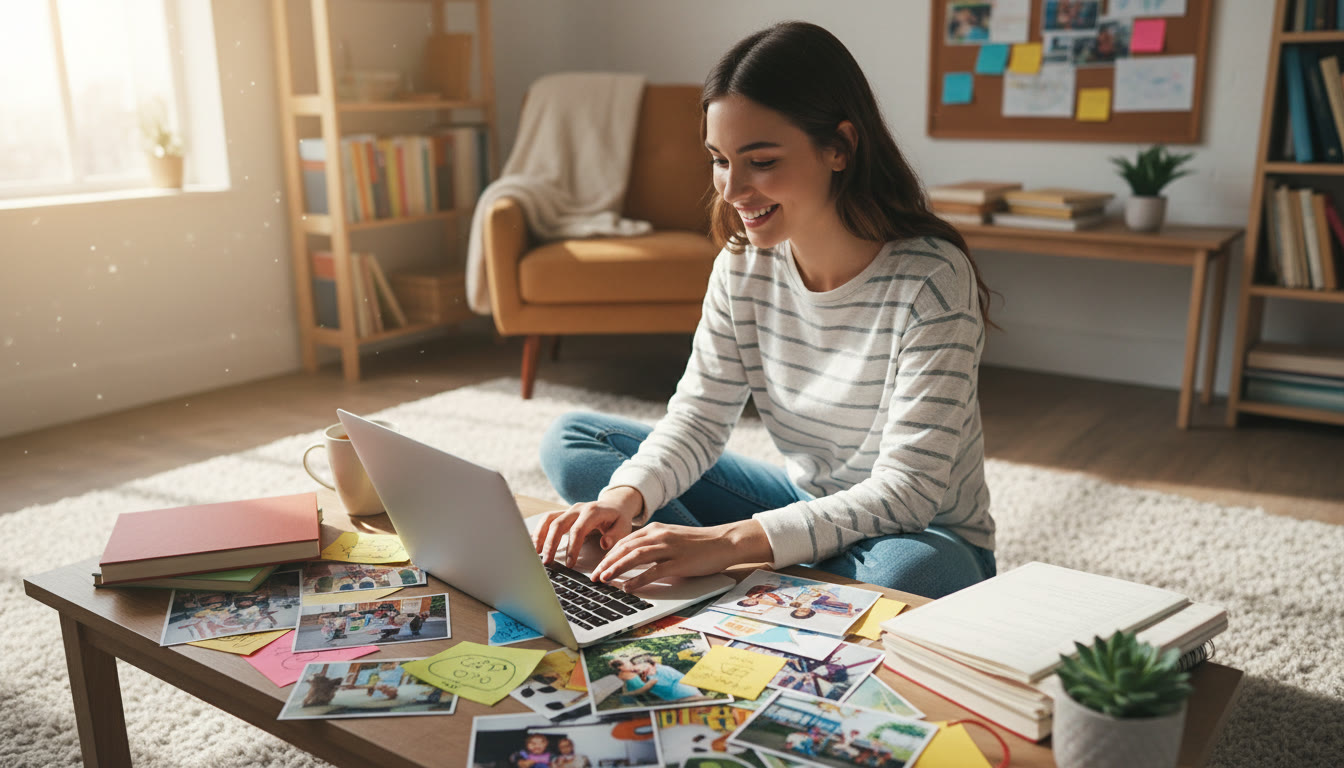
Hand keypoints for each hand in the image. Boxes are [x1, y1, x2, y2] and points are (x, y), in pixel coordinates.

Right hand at [532, 487, 643, 567]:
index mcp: (593, 512)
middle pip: (558, 523)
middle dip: (551, 544)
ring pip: (549, 519)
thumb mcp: (624, 527)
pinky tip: (534, 544)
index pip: (578, 529)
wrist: (614, 504)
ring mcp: (569, 510)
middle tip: (547, 562)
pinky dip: (539, 531)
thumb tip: (604, 544)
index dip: (572, 547)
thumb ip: (615, 536)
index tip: (569, 564)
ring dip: (540, 536)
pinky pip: (547, 519)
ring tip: (535, 553)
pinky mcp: (563, 513)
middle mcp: (578, 508)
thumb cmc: (618, 519)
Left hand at [593, 519, 773, 591]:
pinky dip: (638, 579)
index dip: (608, 554)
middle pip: (625, 548)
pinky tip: (628, 587)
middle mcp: (660, 536)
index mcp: (656, 529)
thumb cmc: (699, 544)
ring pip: (635, 557)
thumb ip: (653, 545)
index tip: (598, 566)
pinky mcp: (679, 562)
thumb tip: (633, 558)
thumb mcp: (672, 539)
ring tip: (604, 580)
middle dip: (606, 563)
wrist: (725, 542)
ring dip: (616, 569)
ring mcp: (669, 548)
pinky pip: (654, 571)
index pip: (625, 541)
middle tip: (594, 576)